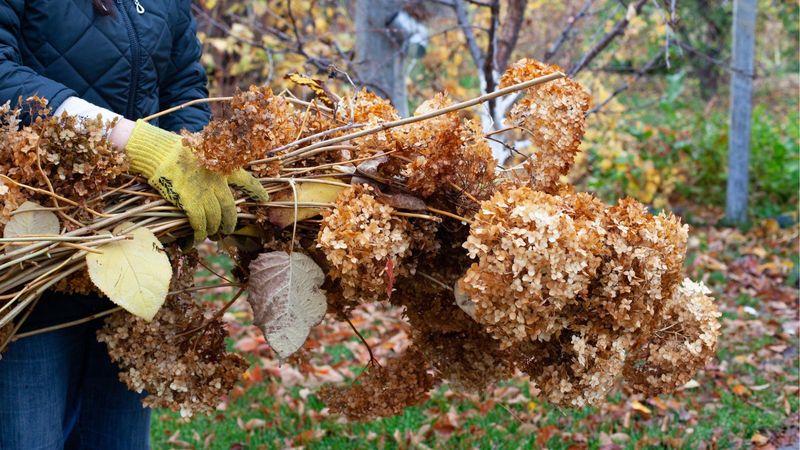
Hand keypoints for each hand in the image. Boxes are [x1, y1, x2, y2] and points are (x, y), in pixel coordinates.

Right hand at [119, 120, 267, 241]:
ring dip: (213, 229)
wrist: (159, 151)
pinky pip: (200, 222)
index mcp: (223, 166)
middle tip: (228, 230)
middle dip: (230, 222)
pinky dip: (199, 232)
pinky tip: (198, 238)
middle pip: (230, 208)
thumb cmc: (176, 149)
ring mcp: (204, 192)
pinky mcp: (190, 201)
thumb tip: (214, 179)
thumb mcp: (202, 151)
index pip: (246, 179)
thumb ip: (211, 165)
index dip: (257, 190)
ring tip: (211, 234)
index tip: (265, 198)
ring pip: (215, 218)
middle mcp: (217, 181)